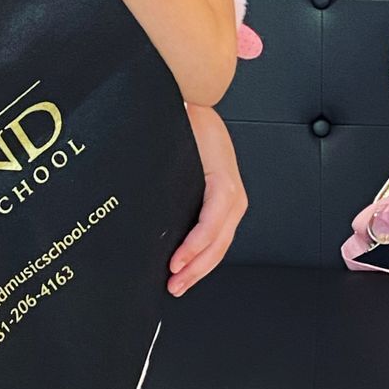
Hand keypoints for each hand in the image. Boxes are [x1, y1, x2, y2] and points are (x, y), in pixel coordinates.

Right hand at [170, 102, 246, 296]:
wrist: (187, 100)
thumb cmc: (182, 134)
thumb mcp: (182, 176)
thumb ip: (178, 201)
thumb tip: (156, 230)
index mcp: (224, 197)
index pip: (215, 242)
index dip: (198, 266)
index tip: (178, 281)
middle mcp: (233, 196)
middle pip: (218, 247)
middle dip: (195, 273)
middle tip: (174, 288)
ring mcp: (231, 189)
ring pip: (217, 239)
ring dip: (195, 264)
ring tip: (174, 278)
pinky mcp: (224, 181)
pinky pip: (212, 220)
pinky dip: (197, 242)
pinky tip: (181, 256)